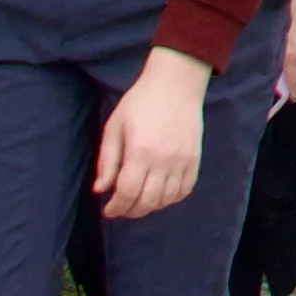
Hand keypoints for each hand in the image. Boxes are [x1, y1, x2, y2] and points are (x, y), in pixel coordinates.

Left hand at [94, 50, 212, 219]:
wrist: (176, 83)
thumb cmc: (140, 102)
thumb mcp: (115, 126)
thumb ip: (107, 160)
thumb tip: (100, 190)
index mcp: (140, 151)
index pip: (127, 192)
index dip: (116, 207)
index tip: (109, 210)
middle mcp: (163, 160)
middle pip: (147, 201)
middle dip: (130, 211)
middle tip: (122, 208)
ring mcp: (182, 160)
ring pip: (166, 199)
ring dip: (150, 207)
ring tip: (139, 201)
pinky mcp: (195, 158)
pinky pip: (185, 189)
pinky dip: (171, 198)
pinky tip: (160, 194)